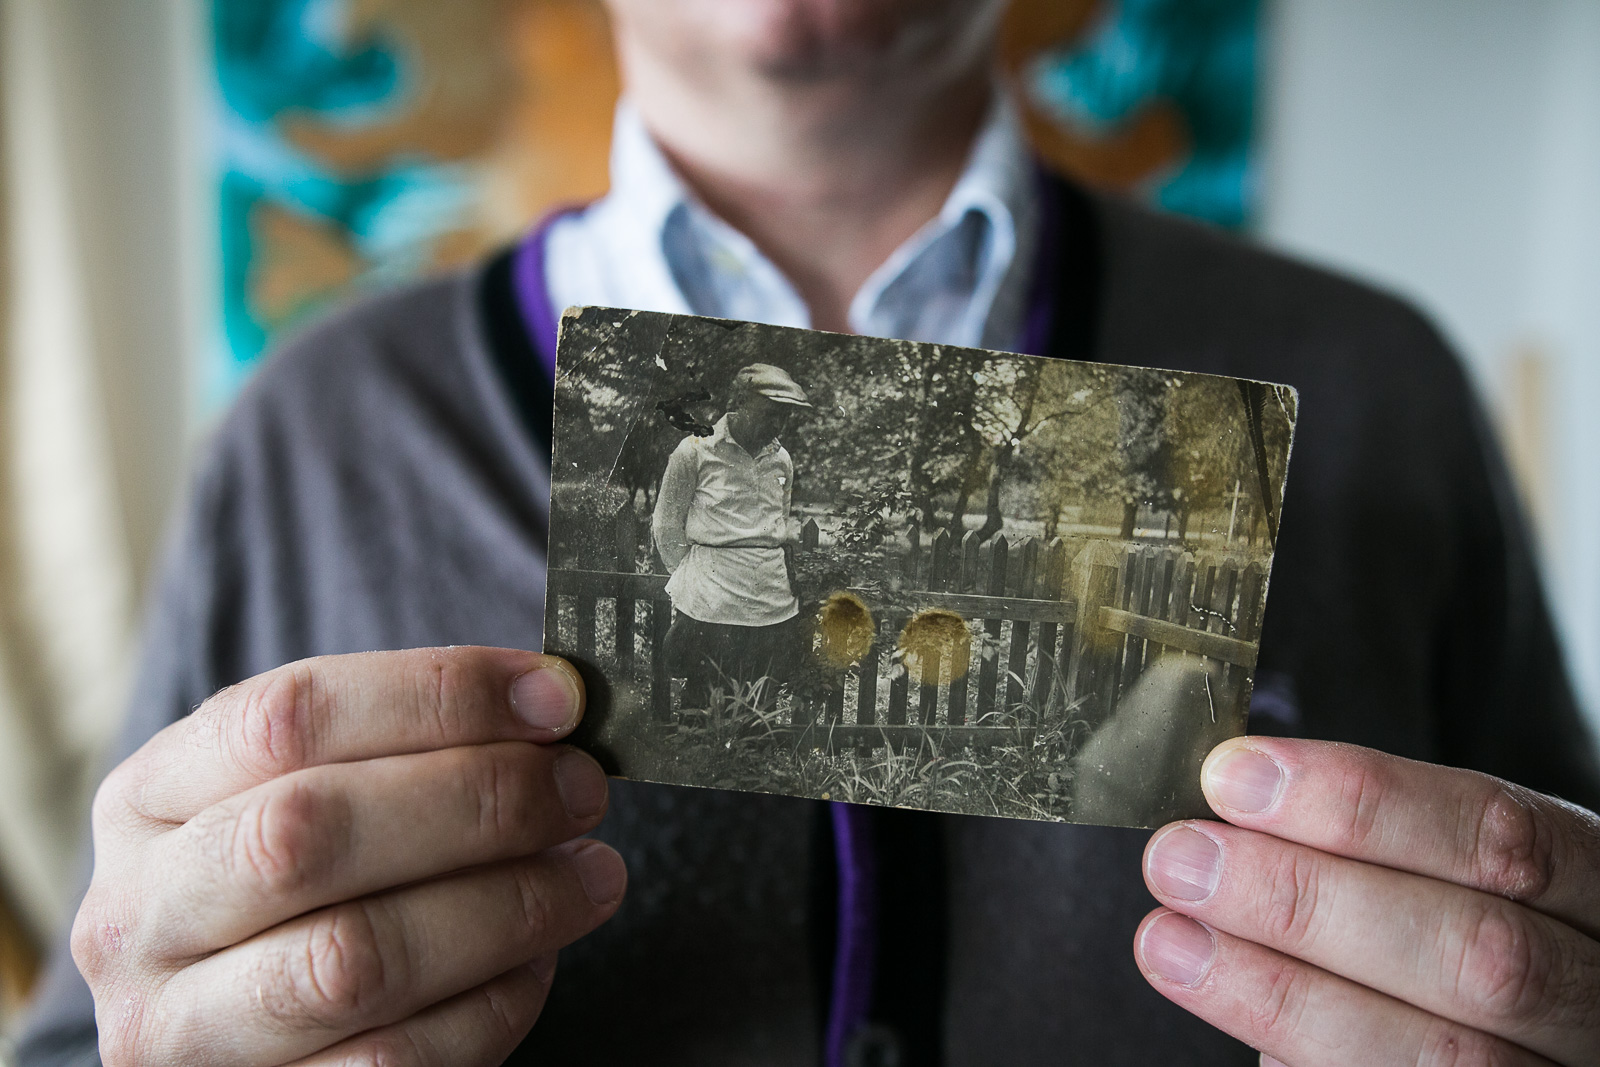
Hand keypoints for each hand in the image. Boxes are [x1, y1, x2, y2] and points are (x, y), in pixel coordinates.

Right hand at [72, 647, 625, 1066]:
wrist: (249, 1031)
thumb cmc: (311, 884)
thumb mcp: (314, 792)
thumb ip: (406, 744)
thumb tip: (553, 703)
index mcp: (148, 800)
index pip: (286, 716)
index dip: (437, 695)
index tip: (557, 699)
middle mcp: (140, 916)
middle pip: (306, 833)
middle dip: (477, 800)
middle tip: (581, 790)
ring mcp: (182, 1032)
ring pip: (353, 960)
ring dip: (506, 907)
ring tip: (589, 874)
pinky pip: (396, 1062)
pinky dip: (493, 1004)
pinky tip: (538, 961)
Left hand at [1134, 737, 1599, 1064]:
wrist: (1508, 1035)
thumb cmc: (1455, 930)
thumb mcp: (1448, 872)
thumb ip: (1369, 848)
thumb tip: (1232, 809)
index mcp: (1596, 891)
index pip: (1499, 837)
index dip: (1362, 801)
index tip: (1232, 777)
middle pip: (1475, 952)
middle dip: (1307, 898)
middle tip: (1180, 860)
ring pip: (1443, 1055)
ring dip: (1281, 990)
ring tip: (1169, 941)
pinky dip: (1307, 1057)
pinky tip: (1233, 1016)